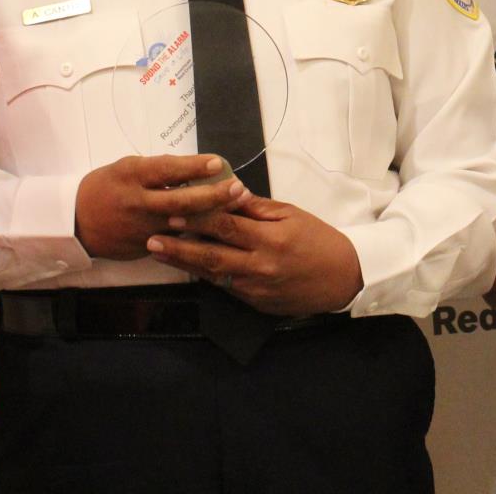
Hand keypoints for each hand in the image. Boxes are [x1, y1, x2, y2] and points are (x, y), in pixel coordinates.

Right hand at [74, 154, 247, 259]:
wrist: (77, 222)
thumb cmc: (106, 187)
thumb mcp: (126, 168)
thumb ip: (158, 170)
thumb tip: (194, 168)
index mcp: (132, 176)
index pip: (167, 170)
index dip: (193, 167)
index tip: (218, 163)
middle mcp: (138, 203)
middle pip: (179, 201)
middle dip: (212, 194)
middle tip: (238, 187)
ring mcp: (142, 228)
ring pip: (182, 224)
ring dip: (211, 215)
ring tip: (236, 206)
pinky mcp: (145, 247)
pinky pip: (175, 240)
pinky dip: (197, 234)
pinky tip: (218, 229)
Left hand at [147, 194, 363, 315]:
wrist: (343, 277)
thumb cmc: (318, 239)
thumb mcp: (291, 214)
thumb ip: (256, 207)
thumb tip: (226, 192)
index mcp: (271, 238)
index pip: (227, 225)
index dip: (198, 219)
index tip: (172, 211)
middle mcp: (261, 265)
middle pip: (213, 254)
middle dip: (179, 246)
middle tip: (152, 239)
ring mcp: (257, 288)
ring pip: (213, 274)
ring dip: (184, 263)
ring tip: (160, 253)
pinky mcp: (256, 303)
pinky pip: (225, 288)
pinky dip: (205, 276)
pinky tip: (188, 267)